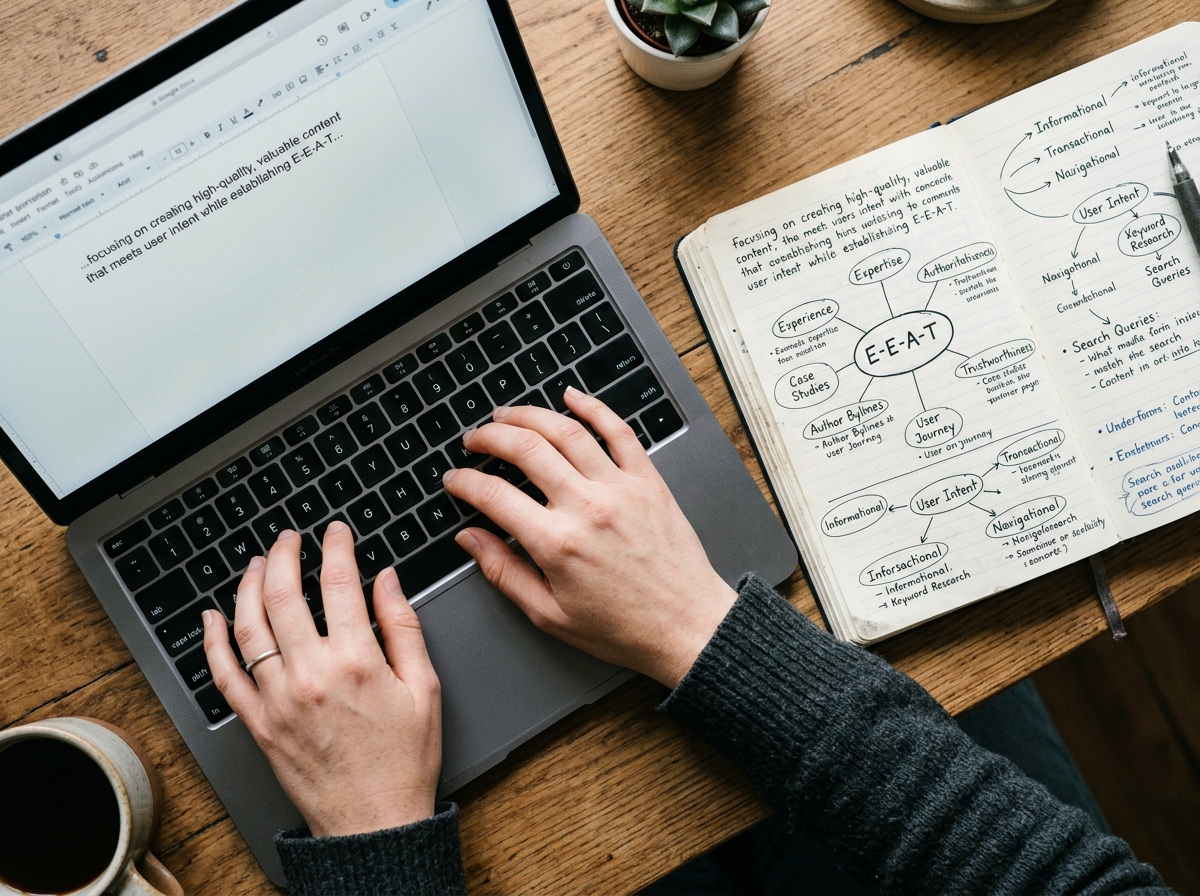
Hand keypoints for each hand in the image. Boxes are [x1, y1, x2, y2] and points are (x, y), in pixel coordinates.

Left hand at [202, 523, 441, 836]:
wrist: (374, 823)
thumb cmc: (404, 760)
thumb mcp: (425, 689)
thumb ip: (404, 628)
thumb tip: (389, 581)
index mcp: (357, 662)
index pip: (339, 583)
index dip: (336, 547)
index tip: (336, 532)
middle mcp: (311, 675)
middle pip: (284, 595)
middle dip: (284, 555)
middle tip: (289, 538)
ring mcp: (278, 699)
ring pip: (249, 626)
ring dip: (248, 586)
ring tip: (256, 564)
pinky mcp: (258, 723)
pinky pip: (224, 675)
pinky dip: (213, 641)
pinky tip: (213, 617)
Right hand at [444, 387, 735, 687]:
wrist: (687, 626)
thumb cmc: (622, 628)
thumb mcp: (549, 614)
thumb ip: (503, 572)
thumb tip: (469, 539)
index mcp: (557, 543)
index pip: (494, 496)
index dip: (465, 483)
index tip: (454, 480)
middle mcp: (587, 507)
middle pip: (526, 449)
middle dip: (489, 437)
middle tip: (474, 440)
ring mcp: (620, 488)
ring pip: (566, 431)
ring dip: (530, 415)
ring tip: (507, 416)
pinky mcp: (648, 481)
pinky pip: (618, 431)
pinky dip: (593, 407)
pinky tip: (571, 397)